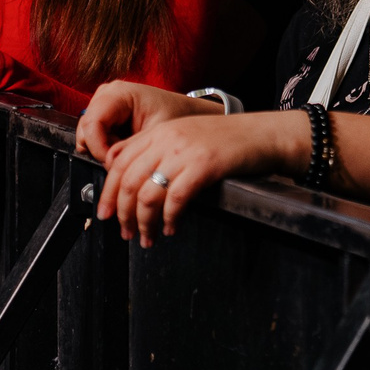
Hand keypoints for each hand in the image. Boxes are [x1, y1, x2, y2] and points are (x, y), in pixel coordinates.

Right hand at [76, 81, 218, 160]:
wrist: (185, 114)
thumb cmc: (176, 117)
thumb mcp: (155, 135)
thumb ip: (128, 149)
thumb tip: (109, 164)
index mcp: (118, 93)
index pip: (93, 123)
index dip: (99, 148)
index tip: (113, 163)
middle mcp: (107, 94)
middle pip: (86, 129)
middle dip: (102, 149)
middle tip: (126, 154)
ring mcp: (103, 103)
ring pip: (86, 134)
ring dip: (103, 148)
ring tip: (128, 147)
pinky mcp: (104, 114)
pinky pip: (93, 136)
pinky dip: (105, 146)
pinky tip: (124, 144)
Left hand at [96, 112, 294, 244]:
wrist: (263, 134)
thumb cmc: (227, 140)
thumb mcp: (185, 135)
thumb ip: (156, 148)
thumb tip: (127, 175)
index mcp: (159, 131)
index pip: (119, 162)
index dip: (108, 192)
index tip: (106, 213)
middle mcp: (167, 138)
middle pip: (129, 181)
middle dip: (123, 213)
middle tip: (126, 233)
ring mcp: (185, 151)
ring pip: (148, 193)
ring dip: (144, 222)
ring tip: (148, 237)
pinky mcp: (204, 165)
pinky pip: (176, 199)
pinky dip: (169, 219)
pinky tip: (172, 228)